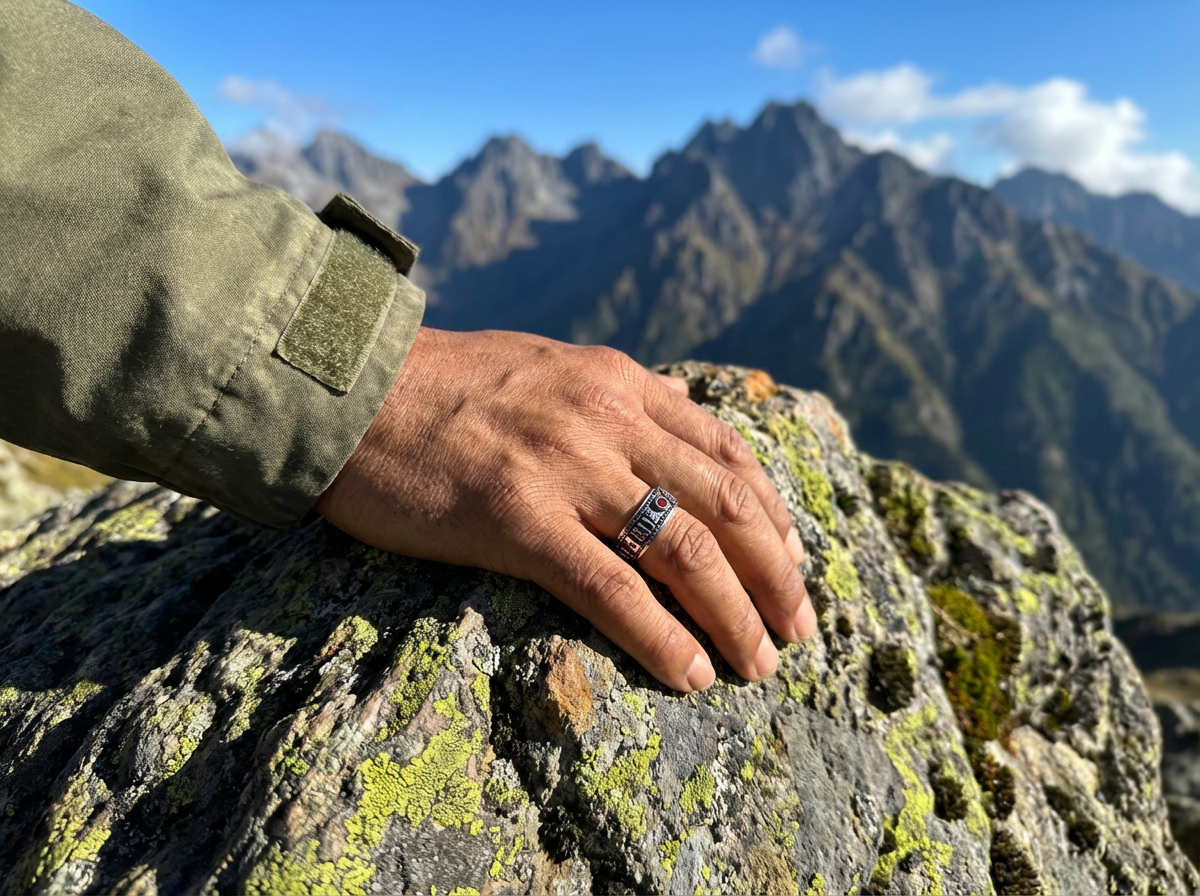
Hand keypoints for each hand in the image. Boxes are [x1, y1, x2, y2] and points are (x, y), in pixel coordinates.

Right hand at [316, 327, 814, 691]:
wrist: (352, 388)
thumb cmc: (444, 386)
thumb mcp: (551, 366)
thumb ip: (616, 399)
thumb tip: (674, 434)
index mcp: (620, 382)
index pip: (728, 453)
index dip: (775, 516)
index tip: (795, 564)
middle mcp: (608, 419)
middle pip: (725, 505)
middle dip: (777, 574)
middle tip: (801, 631)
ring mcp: (566, 468)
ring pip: (683, 550)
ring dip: (736, 615)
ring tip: (758, 665)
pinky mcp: (517, 520)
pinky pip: (610, 589)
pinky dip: (660, 637)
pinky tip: (688, 674)